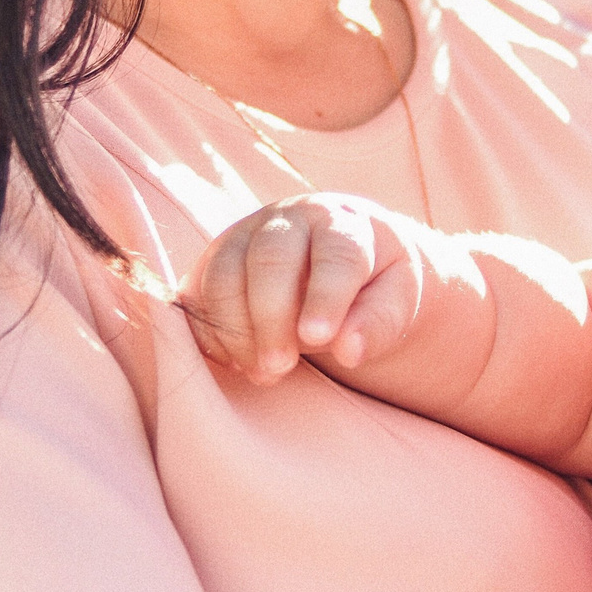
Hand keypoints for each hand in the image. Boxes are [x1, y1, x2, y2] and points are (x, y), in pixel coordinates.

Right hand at [183, 194, 430, 382]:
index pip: (335, 254)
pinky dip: (210, 333)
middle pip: (269, 259)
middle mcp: (288, 220)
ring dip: (236, 330)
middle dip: (271, 317)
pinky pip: (195, 294)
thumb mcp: (396, 299)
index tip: (318, 338)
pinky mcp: (213, 261)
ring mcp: (244, 236)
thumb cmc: (374, 283)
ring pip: (224, 274)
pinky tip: (237, 361)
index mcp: (342, 222)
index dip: (325, 296)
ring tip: (264, 372)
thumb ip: (379, 323)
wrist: (340, 260)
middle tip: (281, 366)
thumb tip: (348, 350)